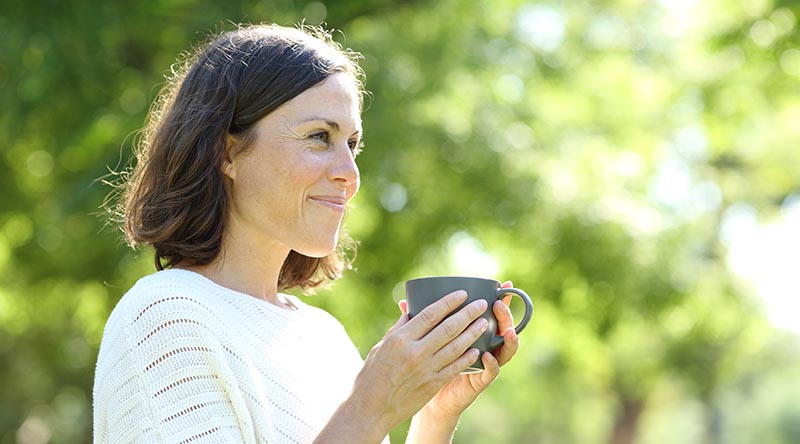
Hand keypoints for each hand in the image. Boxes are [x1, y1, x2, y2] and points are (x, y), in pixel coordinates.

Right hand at [347, 289, 490, 433]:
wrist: (371, 408)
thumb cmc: (372, 375)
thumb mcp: (381, 346)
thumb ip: (399, 328)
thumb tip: (410, 311)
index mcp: (401, 339)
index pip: (430, 314)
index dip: (449, 302)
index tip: (462, 294)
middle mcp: (415, 352)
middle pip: (448, 328)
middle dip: (468, 314)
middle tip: (481, 304)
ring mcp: (426, 369)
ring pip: (456, 346)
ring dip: (472, 333)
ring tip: (483, 323)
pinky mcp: (433, 384)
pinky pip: (455, 367)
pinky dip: (467, 357)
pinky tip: (477, 349)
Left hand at [412, 280, 520, 419]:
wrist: (433, 401)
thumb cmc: (429, 368)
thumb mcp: (427, 343)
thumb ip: (422, 324)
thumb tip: (403, 304)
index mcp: (473, 335)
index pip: (492, 313)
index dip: (499, 300)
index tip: (504, 283)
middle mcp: (485, 347)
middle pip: (502, 327)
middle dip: (504, 314)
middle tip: (501, 302)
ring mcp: (484, 364)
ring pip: (504, 349)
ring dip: (508, 339)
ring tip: (507, 329)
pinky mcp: (479, 381)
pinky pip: (491, 373)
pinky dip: (491, 364)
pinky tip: (486, 355)